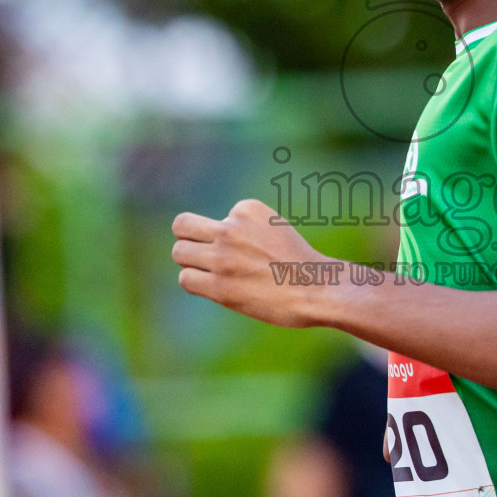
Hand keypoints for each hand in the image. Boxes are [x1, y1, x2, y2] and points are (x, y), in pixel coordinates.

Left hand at [171, 199, 333, 326]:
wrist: (317, 288)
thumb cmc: (298, 262)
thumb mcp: (272, 227)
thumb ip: (243, 227)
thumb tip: (208, 241)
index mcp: (247, 208)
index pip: (213, 219)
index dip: (221, 235)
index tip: (244, 250)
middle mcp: (231, 228)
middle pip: (182, 226)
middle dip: (190, 240)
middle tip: (207, 255)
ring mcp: (224, 257)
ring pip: (179, 252)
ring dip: (191, 262)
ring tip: (212, 272)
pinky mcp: (220, 286)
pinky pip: (186, 279)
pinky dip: (195, 282)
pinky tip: (214, 286)